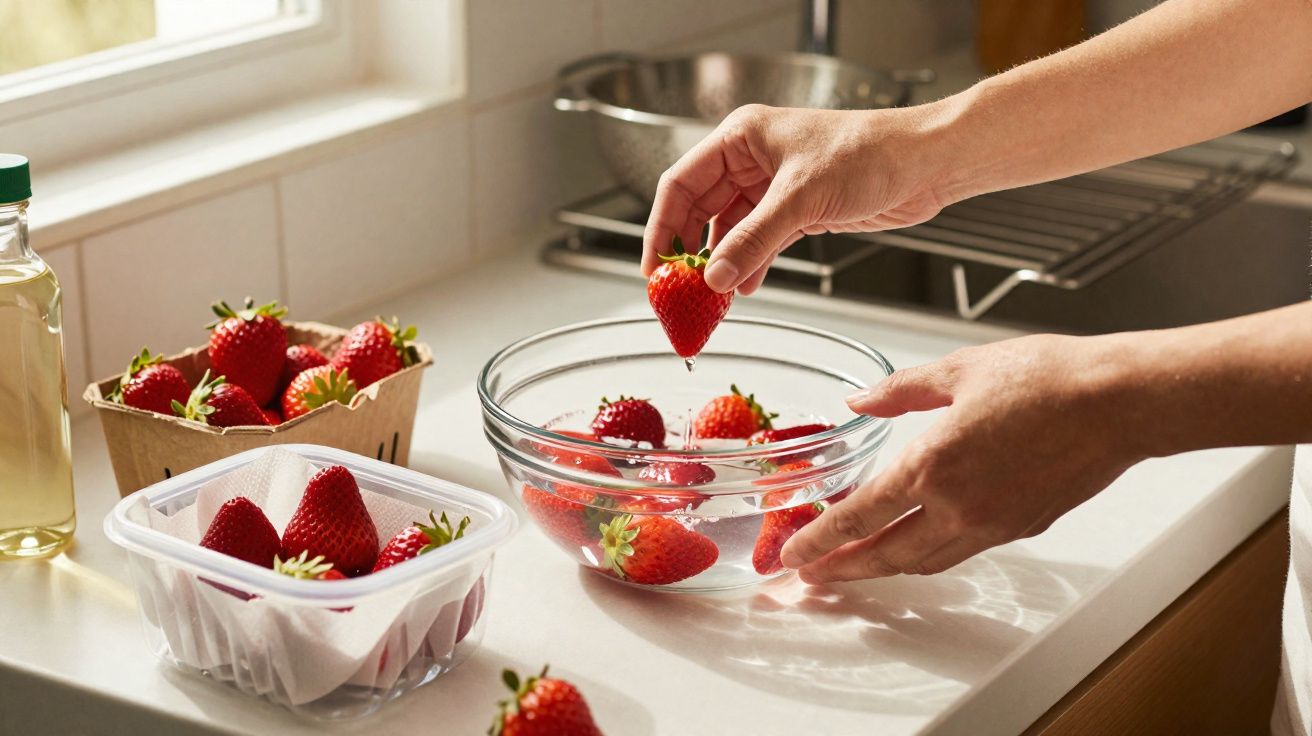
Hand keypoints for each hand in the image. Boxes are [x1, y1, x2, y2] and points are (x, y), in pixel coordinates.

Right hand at [640, 104, 950, 294]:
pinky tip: (743, 288)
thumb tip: (715, 277)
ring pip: (729, 230)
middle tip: (677, 291)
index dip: (661, 227)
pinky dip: (749, 266)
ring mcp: (773, 187)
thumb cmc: (871, 153)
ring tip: (711, 299)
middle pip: (699, 210)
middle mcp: (751, 160)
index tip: (654, 267)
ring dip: (721, 264)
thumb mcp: (802, 198)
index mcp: (740, 137)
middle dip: (689, 252)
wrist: (926, 163)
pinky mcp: (797, 210)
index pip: (680, 184)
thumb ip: (753, 240)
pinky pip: (758, 242)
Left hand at [780, 333, 1147, 582]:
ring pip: (924, 561)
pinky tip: (918, 539)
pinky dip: (929, 552)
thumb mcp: (957, 369)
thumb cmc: (1046, 378)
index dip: (818, 542)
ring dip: (885, 567)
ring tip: (856, 564)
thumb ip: (899, 391)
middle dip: (843, 570)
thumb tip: (860, 401)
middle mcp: (958, 507)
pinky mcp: (1021, 527)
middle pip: (885, 556)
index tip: (792, 558)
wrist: (1117, 401)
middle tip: (812, 577)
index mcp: (931, 466)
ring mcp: (992, 525)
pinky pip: (961, 550)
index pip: (858, 518)